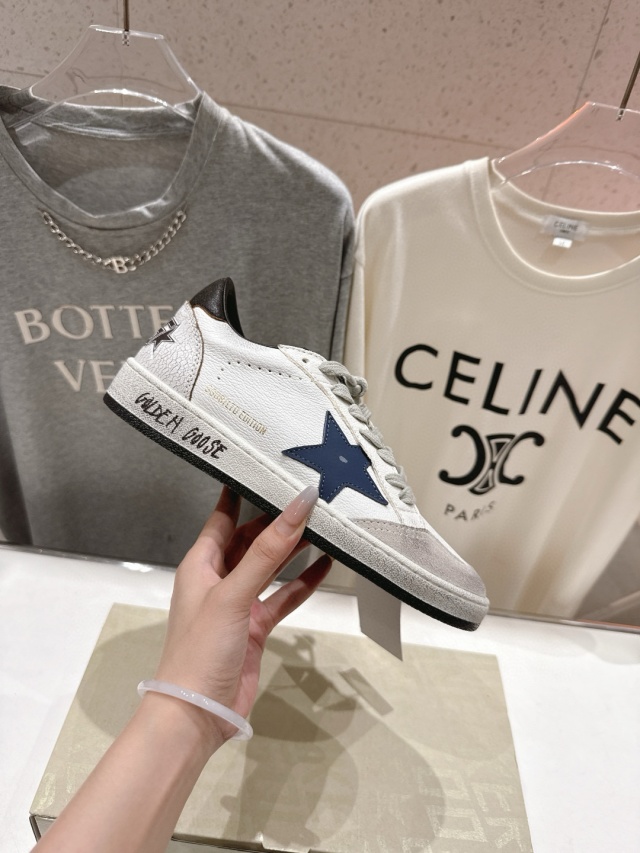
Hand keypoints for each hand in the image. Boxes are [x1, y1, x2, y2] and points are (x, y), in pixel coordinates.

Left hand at [152, 484, 330, 744]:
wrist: (196, 714)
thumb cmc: (201, 646)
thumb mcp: (233, 593)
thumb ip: (268, 550)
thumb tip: (299, 503)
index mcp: (201, 562)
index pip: (224, 516)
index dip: (243, 491)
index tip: (267, 464)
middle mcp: (219, 577)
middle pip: (251, 538)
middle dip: (277, 519)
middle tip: (309, 493)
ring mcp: (239, 602)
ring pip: (270, 566)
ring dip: (293, 548)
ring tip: (324, 522)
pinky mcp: (256, 626)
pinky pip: (283, 596)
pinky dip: (302, 583)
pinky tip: (327, 566)